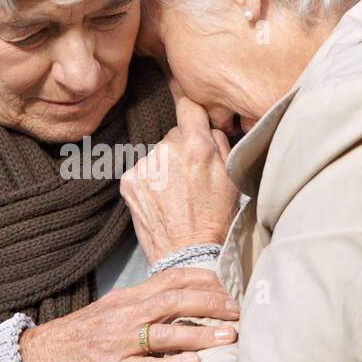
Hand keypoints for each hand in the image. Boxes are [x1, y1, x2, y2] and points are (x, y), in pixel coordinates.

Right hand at [19, 267, 240, 361]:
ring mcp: (120, 343)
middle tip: (237, 312)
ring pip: (166, 333)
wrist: (40, 358)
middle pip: (174, 300)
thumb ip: (143, 304)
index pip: (171, 279)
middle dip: (211, 304)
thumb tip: (179, 301)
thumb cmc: (79, 335)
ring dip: (201, 334)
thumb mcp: (111, 310)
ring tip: (228, 337)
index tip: (227, 287)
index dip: (203, 281)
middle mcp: (126, 316)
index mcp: (127, 298)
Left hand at [120, 95, 240, 266]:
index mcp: (196, 144)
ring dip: (163, 169)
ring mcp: (145, 165)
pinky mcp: (129, 181)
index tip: (191, 118)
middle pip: (172, 136)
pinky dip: (149, 183)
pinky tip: (161, 201)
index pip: (188, 106)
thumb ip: (220, 143)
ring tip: (175, 195)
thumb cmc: (216, 219)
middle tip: (189, 179)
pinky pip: (141, 172)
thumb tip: (207, 125)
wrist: (188, 255)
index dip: (191, 112)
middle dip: (180, 150)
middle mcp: (167, 149)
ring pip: (156, 156)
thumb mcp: (231, 177)